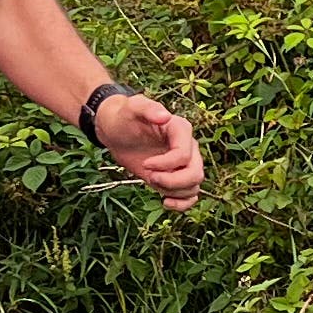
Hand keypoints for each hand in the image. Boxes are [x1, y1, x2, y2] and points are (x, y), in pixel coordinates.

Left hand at [95, 92, 205, 209]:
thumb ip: (147, 108)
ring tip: (152, 182)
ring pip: (194, 187)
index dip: (165, 165)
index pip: (184, 156)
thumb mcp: (132, 108)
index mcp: (181, 130)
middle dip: (171, 182)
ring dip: (172, 191)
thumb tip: (165, 116)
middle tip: (149, 177)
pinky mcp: (177, 176)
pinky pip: (191, 195)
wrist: (116, 131)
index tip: (145, 164)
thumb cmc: (124, 117)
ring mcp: (184, 163)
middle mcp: (188, 147)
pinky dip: (182, 204)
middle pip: (195, 174)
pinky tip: (165, 202)